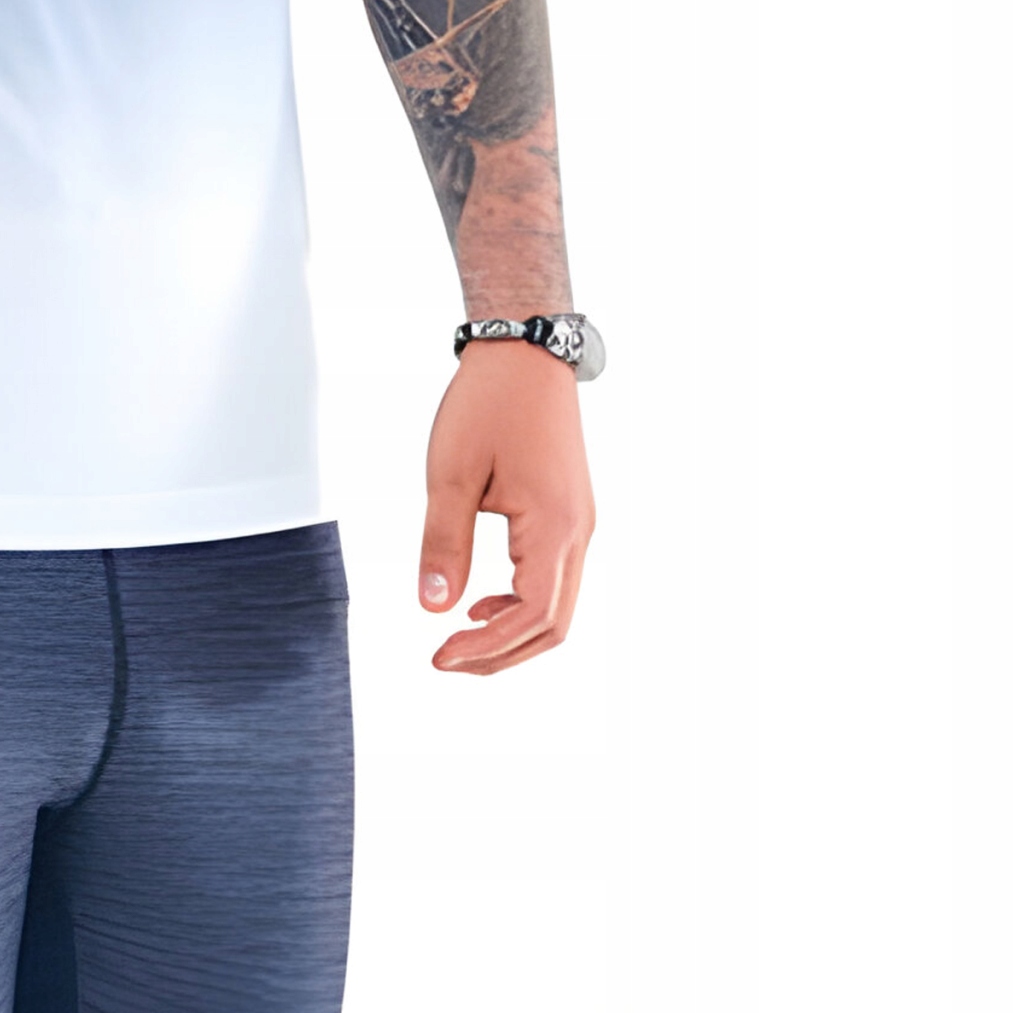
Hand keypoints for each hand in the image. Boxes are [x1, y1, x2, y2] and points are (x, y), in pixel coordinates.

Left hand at [418, 338, 595, 674]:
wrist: (524, 352)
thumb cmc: (487, 404)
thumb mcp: (450, 473)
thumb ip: (443, 544)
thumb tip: (433, 608)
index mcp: (555, 527)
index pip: (531, 617)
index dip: (485, 649)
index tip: (438, 656)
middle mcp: (579, 533)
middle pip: (554, 626)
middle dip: (500, 655)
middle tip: (445, 659)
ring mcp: (580, 524)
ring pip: (559, 607)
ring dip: (512, 633)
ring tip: (460, 637)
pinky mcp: (570, 514)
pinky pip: (555, 578)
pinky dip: (522, 603)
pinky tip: (482, 600)